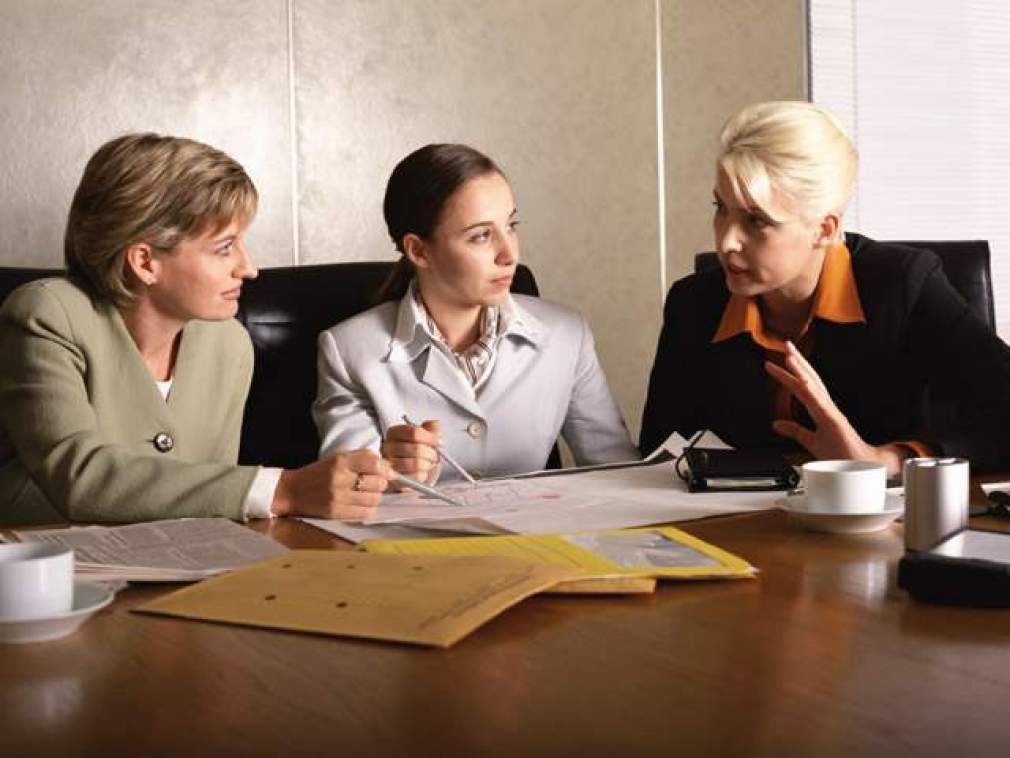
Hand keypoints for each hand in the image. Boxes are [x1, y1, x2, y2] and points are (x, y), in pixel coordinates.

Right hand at [271, 449, 392, 519]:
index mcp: (340, 461)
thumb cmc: (318, 474)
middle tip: (374, 484)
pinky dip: (368, 509)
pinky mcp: (335, 512)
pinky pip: (365, 513)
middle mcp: (339, 478)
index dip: (385, 469)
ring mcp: (337, 497)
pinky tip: (360, 505)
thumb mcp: (337, 459)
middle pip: (378, 482)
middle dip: (381, 484)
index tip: (387, 472)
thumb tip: (388, 468)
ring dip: (375, 497)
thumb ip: (362, 459)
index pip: (374, 462)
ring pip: (374, 499)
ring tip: (366, 495)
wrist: (291, 491)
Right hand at [381, 420, 439, 485]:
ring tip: (428, 464)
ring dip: (428, 465)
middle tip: (434, 456)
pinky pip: (414, 478)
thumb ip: (431, 429)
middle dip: (431, 454)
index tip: (439, 442)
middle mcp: (387, 447)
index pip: (414, 432)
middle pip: (416, 449)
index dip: (430, 438)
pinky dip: (423, 475)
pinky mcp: (394, 481)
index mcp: (394, 432)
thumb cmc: (417, 453)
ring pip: (415, 464)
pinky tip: (422, 473)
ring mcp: (388, 465)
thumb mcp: (425, 437)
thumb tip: (434, 425)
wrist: (411, 473)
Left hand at [765, 341, 904, 475]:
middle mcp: (826, 407)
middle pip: (810, 379)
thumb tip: (776, 424)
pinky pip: (821, 404)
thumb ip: (795, 431)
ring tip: (789, 355)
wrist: (859, 469)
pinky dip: (811, 391)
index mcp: (821, 409)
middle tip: (786, 344)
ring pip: (814, 387)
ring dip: (801, 370)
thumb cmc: (841, 455)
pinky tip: (802, 381)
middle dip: (798, 361)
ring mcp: (831, 413)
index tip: (778, 360)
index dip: (792, 372)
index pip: (804, 386)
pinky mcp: (834, 422)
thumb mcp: (810, 441)